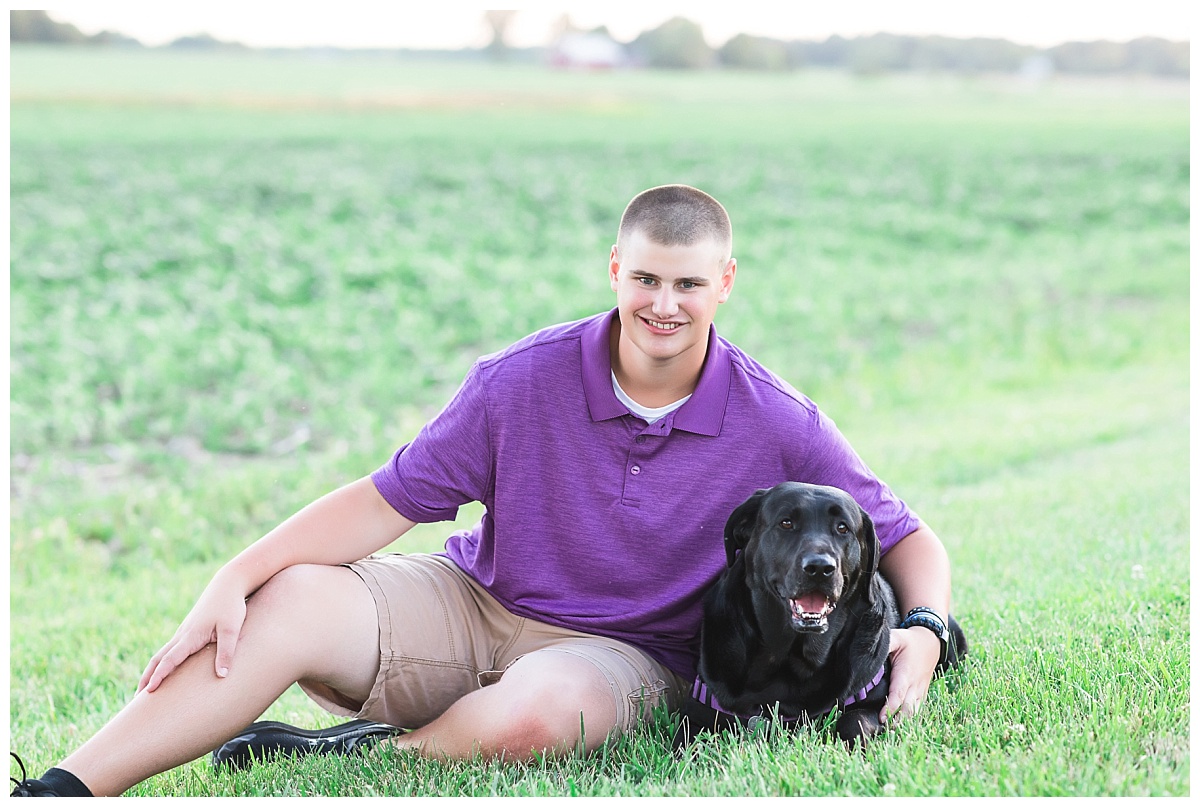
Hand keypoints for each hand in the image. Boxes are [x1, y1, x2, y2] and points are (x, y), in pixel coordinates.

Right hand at [136, 574, 247, 693]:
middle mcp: (182, 635)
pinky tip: (165, 670)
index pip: (170, 659)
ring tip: (146, 689)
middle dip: (147, 677)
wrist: (228, 584)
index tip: (148, 691)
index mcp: (190, 636)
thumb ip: (227, 652)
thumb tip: (221, 676)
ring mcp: (184, 632)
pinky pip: (171, 649)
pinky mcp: (189, 630)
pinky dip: (162, 662)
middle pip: (158, 658)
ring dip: (152, 670)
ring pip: (162, 653)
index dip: (159, 675)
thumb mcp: (232, 629)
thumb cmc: (231, 606)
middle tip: (136, 699)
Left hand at [880, 626, 940, 724]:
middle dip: (896, 720)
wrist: (931, 643)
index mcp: (907, 673)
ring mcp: (920, 691)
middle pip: (907, 709)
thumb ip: (885, 644)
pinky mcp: (921, 694)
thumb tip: (871, 651)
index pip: (899, 694)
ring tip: (889, 733)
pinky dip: (909, 719)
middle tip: (882, 731)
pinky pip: (916, 709)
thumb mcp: (897, 637)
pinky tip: (899, 727)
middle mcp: (915, 685)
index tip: (882, 718)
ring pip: (913, 712)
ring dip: (903, 723)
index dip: (891, 708)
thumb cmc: (910, 642)